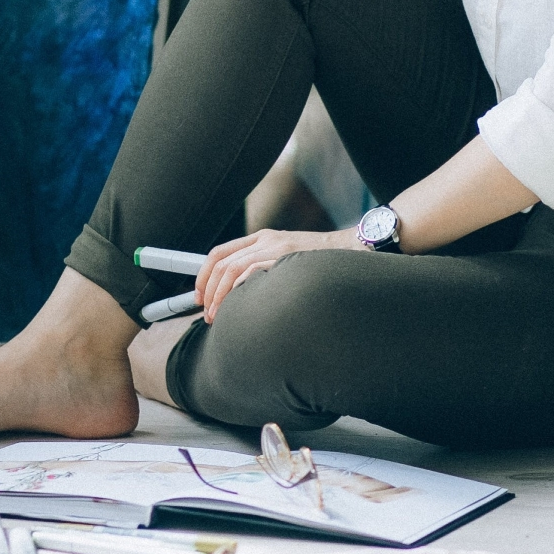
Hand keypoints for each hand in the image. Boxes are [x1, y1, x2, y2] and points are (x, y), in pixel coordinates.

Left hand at [195, 227, 362, 321]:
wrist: (354, 249)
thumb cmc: (322, 263)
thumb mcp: (287, 260)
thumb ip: (266, 269)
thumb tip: (241, 297)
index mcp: (263, 238)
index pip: (220, 252)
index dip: (204, 275)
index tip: (199, 296)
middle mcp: (266, 239)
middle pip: (222, 262)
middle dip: (208, 290)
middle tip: (207, 313)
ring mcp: (276, 246)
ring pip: (232, 269)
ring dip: (219, 295)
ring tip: (218, 315)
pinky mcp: (287, 257)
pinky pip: (252, 272)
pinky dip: (238, 291)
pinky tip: (237, 307)